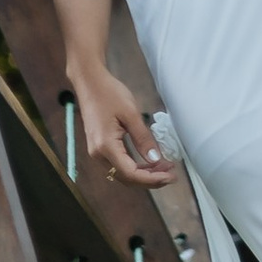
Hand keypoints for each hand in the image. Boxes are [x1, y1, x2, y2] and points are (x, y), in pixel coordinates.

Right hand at [70, 66, 177, 185]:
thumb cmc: (110, 94)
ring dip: (143, 174)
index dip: (152, 179)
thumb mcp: (131, 114)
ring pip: (122, 173)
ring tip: (163, 168)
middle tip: (171, 174)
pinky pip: (118, 164)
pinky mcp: (99, 148)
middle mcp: (98, 154)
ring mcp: (97, 152)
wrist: (89, 82)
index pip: (131, 173)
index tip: (170, 176)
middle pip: (126, 178)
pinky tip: (149, 162)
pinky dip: (135, 167)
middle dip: (150, 179)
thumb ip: (143, 139)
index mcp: (105, 147)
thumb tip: (156, 160)